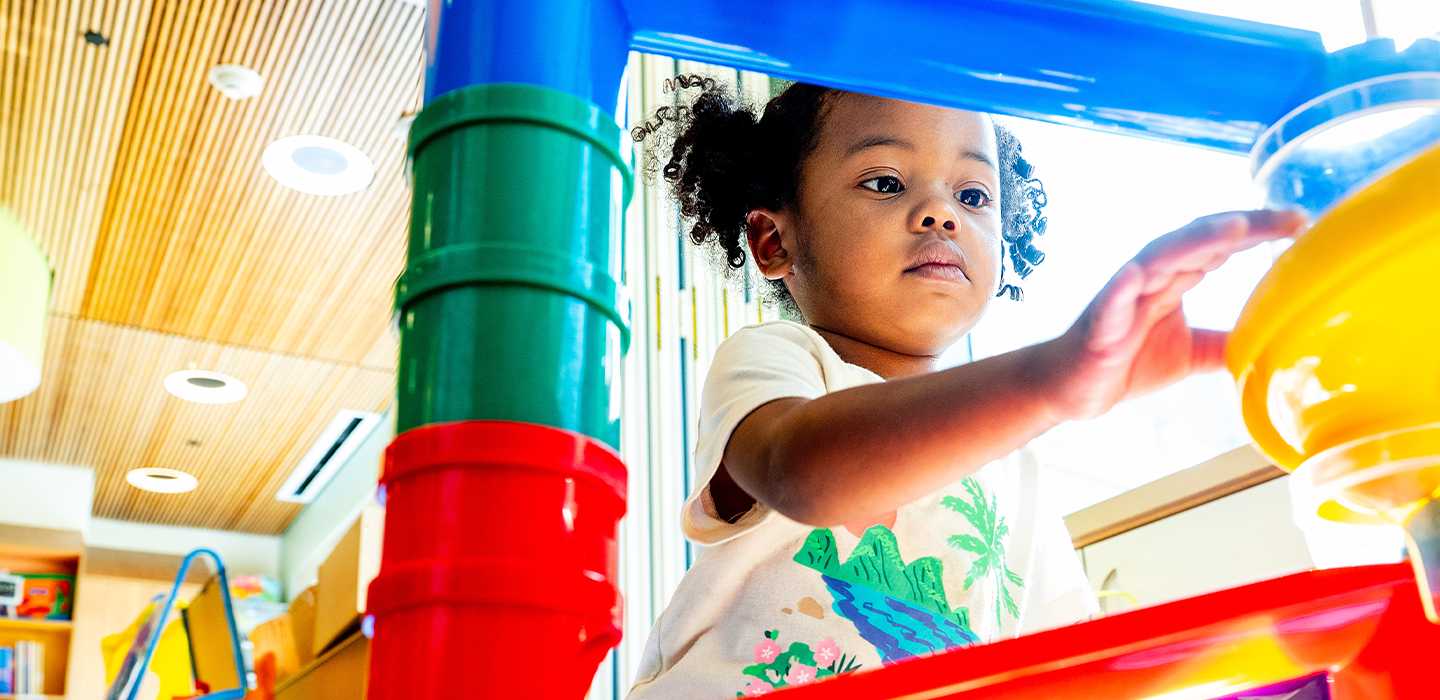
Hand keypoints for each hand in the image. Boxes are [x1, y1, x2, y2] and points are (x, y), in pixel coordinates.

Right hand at [1047, 210, 1305, 420]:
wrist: (1072, 388)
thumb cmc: (1125, 363)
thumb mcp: (1191, 355)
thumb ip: (1225, 342)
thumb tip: (1271, 341)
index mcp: (1174, 278)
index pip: (1221, 244)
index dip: (1259, 230)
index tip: (1301, 222)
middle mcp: (1152, 277)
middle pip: (1200, 239)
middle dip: (1244, 226)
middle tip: (1289, 217)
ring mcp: (1124, 296)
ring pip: (1161, 259)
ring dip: (1195, 241)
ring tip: (1233, 228)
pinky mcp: (1100, 324)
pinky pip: (1112, 302)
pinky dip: (1124, 286)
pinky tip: (1139, 274)